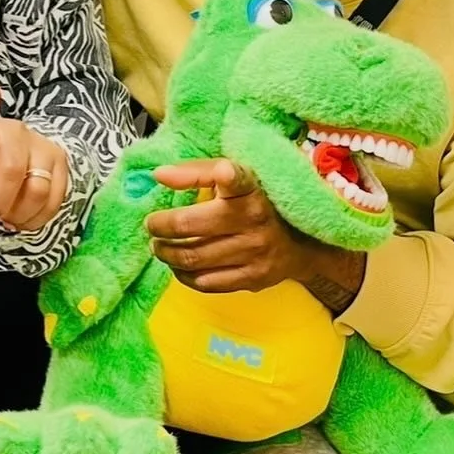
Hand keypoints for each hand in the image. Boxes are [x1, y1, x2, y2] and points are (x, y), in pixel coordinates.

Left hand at [0, 81, 69, 235]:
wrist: (2, 171)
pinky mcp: (62, 164)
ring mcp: (43, 146)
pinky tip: (22, 217)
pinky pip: (54, 201)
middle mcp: (15, 133)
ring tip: (4, 216)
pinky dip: (36, 220)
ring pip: (37, 190)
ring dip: (17, 215)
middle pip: (12, 170)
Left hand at [146, 159, 365, 309]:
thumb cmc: (255, 203)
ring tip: (159, 245)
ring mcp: (255, 252)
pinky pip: (205, 282)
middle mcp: (254, 219)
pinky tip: (179, 265)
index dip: (224, 174)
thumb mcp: (235, 179)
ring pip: (192, 258)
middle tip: (152, 225)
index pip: (236, 179)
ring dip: (166, 253)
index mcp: (250, 188)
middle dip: (160, 227)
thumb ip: (197, 172)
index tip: (219, 171)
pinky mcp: (254, 278)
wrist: (301, 243)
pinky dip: (183, 274)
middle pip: (190, 226)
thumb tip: (158, 175)